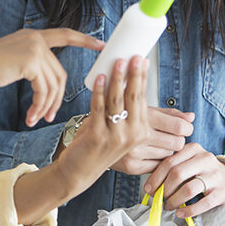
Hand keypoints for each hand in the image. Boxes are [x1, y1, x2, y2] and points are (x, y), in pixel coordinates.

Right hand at [0, 28, 104, 126]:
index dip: (84, 39)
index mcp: (33, 36)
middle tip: (50, 116)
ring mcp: (34, 48)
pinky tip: (30, 117)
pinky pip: (44, 90)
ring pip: (53, 85)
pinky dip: (39, 107)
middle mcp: (36, 39)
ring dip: (46, 106)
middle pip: (60, 73)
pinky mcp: (31, 61)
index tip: (101, 44)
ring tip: (37, 119)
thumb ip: (31, 63)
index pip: (65, 34)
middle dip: (57, 98)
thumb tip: (46, 81)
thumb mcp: (13, 60)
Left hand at [53, 56, 148, 198]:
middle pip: (134, 98)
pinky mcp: (97, 136)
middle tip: (134, 56)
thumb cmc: (99, 142)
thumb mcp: (118, 128)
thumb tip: (126, 75)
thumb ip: (124, 107)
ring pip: (117, 101)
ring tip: (117, 62)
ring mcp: (116, 137)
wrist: (80, 169)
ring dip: (117, 79)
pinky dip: (99, 91)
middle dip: (134, 74)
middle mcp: (132, 135)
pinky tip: (98, 77)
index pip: (143, 99)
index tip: (143, 59)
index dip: (143, 78)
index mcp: (141, 131)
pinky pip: (98, 108)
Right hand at [110, 106, 194, 174]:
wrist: (95, 135)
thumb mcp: (143, 109)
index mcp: (143, 116)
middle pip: (177, 143)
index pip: (179, 127)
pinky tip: (149, 152)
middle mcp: (139, 135)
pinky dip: (157, 160)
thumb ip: (168, 113)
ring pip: (169, 156)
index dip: (186, 127)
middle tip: (169, 135)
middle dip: (177, 139)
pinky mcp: (132, 167)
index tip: (183, 126)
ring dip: (166, 149)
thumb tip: (191, 117)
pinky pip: (158, 167)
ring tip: (155, 142)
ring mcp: (135, 152)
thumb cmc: (122, 117)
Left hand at [143, 142, 224, 217]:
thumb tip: (151, 184)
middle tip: (158, 198)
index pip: (169, 161)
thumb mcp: (190, 161)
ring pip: (188, 188)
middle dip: (164, 189)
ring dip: (174, 200)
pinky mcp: (222, 192)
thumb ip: (173, 167)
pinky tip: (180, 214)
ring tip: (168, 206)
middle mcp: (205, 159)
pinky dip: (189, 210)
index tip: (148, 189)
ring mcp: (214, 175)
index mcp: (193, 149)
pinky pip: (202, 203)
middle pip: (177, 174)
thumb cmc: (202, 170)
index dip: (156, 177)